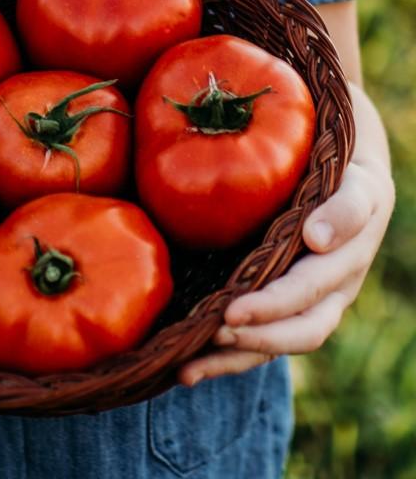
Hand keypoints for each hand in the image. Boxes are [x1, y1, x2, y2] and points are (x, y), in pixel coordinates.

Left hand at [177, 156, 394, 385]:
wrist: (346, 178)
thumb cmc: (345, 175)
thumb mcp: (357, 183)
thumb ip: (344, 208)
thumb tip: (317, 238)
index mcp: (348, 259)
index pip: (311, 289)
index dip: (274, 303)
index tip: (236, 309)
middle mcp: (333, 290)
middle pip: (300, 329)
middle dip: (257, 336)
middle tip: (215, 330)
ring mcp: (310, 304)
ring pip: (277, 345)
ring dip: (234, 359)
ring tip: (188, 368)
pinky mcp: (285, 308)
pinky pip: (259, 342)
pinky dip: (225, 359)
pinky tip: (187, 368)